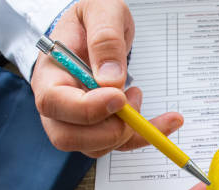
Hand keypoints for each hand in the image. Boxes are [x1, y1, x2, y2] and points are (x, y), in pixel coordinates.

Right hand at [31, 0, 182, 157]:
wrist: (95, 27)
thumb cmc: (92, 19)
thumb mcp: (101, 10)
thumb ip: (105, 39)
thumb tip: (111, 79)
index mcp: (49, 72)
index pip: (54, 103)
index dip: (86, 108)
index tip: (118, 97)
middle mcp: (58, 103)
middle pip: (68, 137)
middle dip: (108, 130)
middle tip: (132, 105)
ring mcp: (77, 119)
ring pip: (96, 147)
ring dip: (128, 132)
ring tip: (137, 95)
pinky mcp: (99, 126)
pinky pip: (120, 143)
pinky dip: (146, 136)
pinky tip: (169, 121)